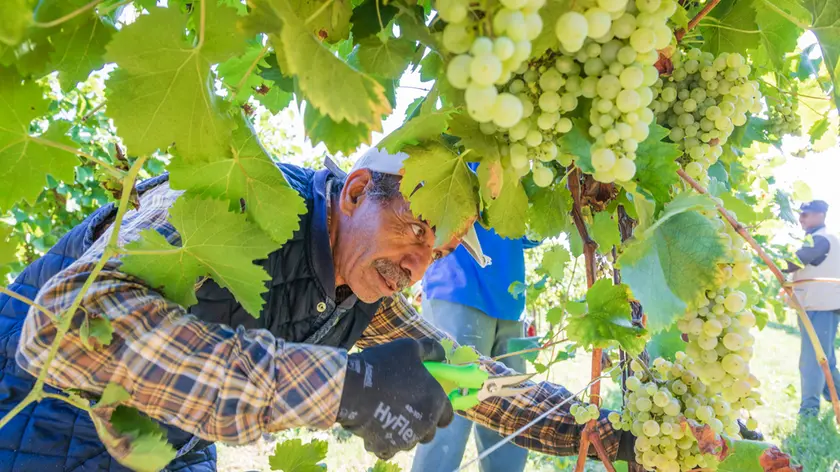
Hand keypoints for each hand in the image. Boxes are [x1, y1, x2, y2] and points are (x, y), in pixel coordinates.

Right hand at [337, 338, 454, 459]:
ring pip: (410, 441)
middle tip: (406, 409)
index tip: (428, 403)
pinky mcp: (386, 447)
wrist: (352, 388)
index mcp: (435, 402)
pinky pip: (390, 449)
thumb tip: (441, 354)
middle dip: (422, 423)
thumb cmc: (384, 366)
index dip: (440, 410)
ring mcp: (405, 439)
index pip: (447, 416)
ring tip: (388, 416)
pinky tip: (377, 427)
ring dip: (403, 432)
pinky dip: (385, 442)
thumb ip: (430, 350)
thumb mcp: (410, 348)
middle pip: (429, 432)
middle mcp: (425, 425)